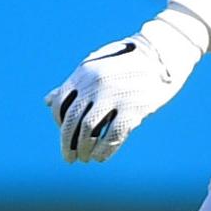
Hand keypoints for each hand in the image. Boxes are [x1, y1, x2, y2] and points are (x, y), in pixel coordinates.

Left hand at [46, 2, 210, 161]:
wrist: (163, 52)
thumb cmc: (127, 59)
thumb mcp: (96, 65)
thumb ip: (73, 85)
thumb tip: (47, 102)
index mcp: (83, 73)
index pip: (61, 104)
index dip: (59, 123)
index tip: (65, 134)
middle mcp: (94, 85)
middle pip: (71, 121)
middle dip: (67, 144)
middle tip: (68, 158)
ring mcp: (114, 97)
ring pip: (88, 132)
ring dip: (84, 150)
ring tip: (85, 159)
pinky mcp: (133, 108)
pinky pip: (112, 137)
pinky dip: (104, 151)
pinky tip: (101, 158)